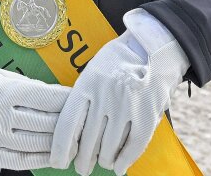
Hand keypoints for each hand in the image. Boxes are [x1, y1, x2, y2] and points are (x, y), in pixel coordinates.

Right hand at [0, 66, 70, 170]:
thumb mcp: (3, 77)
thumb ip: (30, 87)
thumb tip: (60, 97)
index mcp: (5, 91)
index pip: (47, 98)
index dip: (68, 100)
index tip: (80, 101)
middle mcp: (0, 114)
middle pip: (46, 122)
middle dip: (69, 122)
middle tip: (84, 122)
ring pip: (39, 142)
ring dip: (61, 142)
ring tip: (75, 140)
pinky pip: (25, 159)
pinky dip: (43, 157)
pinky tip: (55, 153)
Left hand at [51, 10, 188, 174]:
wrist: (152, 47)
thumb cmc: (117, 61)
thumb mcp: (93, 72)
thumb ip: (83, 98)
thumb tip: (71, 133)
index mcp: (87, 84)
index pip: (67, 124)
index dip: (60, 149)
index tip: (58, 161)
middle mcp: (105, 97)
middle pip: (88, 141)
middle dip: (83, 160)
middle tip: (82, 168)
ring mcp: (127, 107)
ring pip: (109, 148)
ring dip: (104, 161)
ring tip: (102, 162)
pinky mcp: (148, 115)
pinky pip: (133, 147)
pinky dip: (125, 161)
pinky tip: (119, 167)